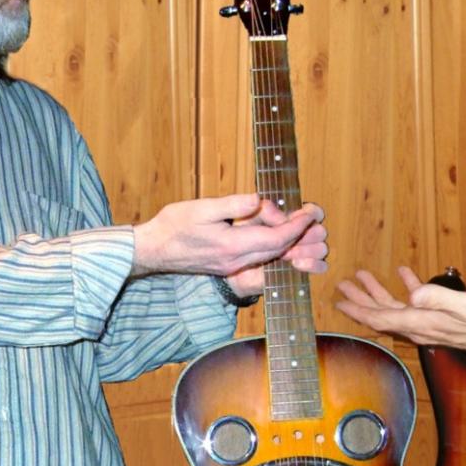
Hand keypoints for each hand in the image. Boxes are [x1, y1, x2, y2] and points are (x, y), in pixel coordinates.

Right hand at [131, 194, 327, 300]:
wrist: (152, 250)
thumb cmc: (172, 226)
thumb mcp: (201, 207)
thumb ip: (232, 204)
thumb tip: (259, 199)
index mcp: (232, 246)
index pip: (276, 240)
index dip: (297, 226)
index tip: (310, 213)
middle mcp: (236, 261)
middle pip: (278, 250)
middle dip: (299, 234)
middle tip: (313, 216)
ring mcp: (232, 266)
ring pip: (270, 255)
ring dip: (289, 240)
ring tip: (301, 223)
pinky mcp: (228, 266)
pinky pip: (258, 256)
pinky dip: (273, 245)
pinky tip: (277, 232)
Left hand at [336, 265, 465, 393]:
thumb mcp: (462, 305)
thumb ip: (436, 298)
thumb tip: (413, 293)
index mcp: (420, 323)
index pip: (379, 318)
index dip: (357, 309)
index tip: (339, 301)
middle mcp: (419, 326)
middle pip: (380, 314)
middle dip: (360, 300)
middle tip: (343, 287)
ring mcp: (428, 324)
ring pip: (394, 309)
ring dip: (377, 293)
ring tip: (364, 278)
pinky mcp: (439, 319)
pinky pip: (416, 304)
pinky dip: (406, 289)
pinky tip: (406, 275)